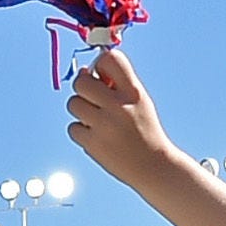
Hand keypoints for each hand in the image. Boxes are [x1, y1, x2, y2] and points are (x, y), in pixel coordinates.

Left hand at [61, 48, 174, 188]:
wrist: (152, 166)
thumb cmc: (143, 129)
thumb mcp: (139, 101)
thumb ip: (117, 84)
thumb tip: (84, 71)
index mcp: (133, 92)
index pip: (109, 59)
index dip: (99, 64)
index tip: (101, 74)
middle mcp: (118, 106)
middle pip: (81, 82)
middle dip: (83, 86)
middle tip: (91, 96)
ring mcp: (104, 126)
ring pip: (73, 104)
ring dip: (80, 109)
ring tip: (95, 118)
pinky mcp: (93, 145)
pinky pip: (73, 128)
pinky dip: (80, 131)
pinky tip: (96, 135)